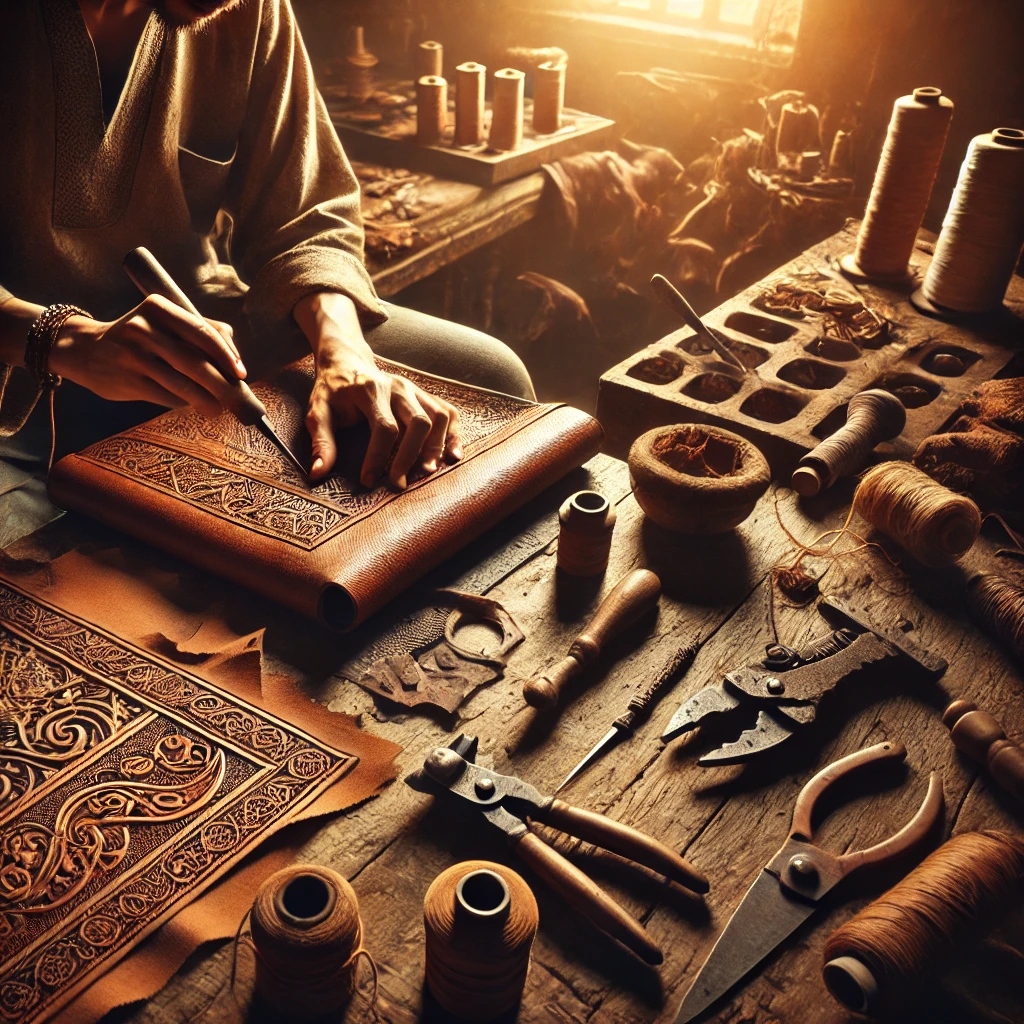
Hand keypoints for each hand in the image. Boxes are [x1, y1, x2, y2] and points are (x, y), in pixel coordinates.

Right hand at [49, 295, 245, 418]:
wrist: (84, 349)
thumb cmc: (139, 337)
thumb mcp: (164, 322)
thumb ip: (201, 332)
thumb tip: (237, 364)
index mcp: (159, 307)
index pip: (204, 332)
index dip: (228, 356)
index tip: (241, 374)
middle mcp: (145, 328)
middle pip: (197, 362)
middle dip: (223, 385)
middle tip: (238, 399)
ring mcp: (134, 355)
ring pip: (184, 384)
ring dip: (208, 401)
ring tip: (218, 409)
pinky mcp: (128, 379)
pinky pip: (167, 396)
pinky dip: (185, 403)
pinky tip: (191, 405)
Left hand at [294, 292, 462, 488]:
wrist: (348, 363)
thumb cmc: (332, 392)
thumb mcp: (318, 412)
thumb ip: (321, 442)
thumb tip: (317, 474)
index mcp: (370, 390)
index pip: (384, 427)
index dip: (379, 457)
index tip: (368, 480)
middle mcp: (397, 387)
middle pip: (418, 422)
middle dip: (410, 456)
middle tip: (399, 484)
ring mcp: (415, 390)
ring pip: (438, 418)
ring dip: (436, 447)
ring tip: (427, 472)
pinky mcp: (424, 396)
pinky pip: (448, 413)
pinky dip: (454, 435)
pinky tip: (453, 456)